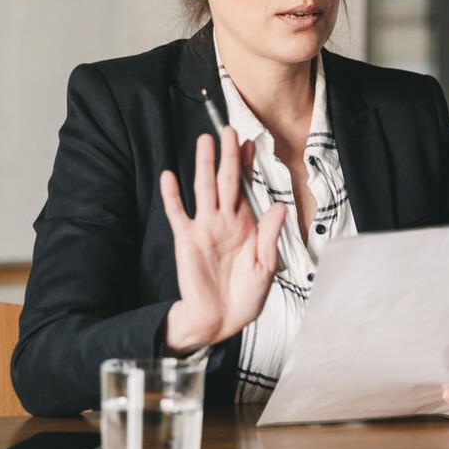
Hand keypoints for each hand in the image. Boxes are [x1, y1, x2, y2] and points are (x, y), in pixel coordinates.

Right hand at [159, 127, 286, 354]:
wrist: (223, 319)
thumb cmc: (247, 294)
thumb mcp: (267, 265)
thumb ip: (271, 235)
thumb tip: (279, 205)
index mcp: (248, 224)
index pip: (249, 188)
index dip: (249, 165)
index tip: (252, 142)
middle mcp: (226, 220)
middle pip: (226, 180)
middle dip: (228, 155)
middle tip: (229, 129)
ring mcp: (205, 227)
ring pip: (203, 189)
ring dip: (203, 164)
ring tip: (204, 140)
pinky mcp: (187, 240)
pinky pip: (178, 213)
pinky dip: (172, 195)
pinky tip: (169, 176)